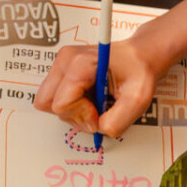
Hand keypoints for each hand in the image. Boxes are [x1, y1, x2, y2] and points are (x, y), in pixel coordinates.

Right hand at [34, 38, 170, 137]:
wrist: (138, 56)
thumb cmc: (138, 71)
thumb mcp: (137, 99)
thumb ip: (117, 121)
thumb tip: (97, 129)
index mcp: (80, 62)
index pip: (61, 103)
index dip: (81, 116)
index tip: (99, 112)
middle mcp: (65, 60)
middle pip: (48, 103)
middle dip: (72, 114)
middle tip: (96, 108)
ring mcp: (60, 63)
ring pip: (47, 101)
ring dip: (71, 110)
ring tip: (94, 101)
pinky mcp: (60, 70)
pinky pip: (53, 97)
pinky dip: (70, 104)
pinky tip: (89, 97)